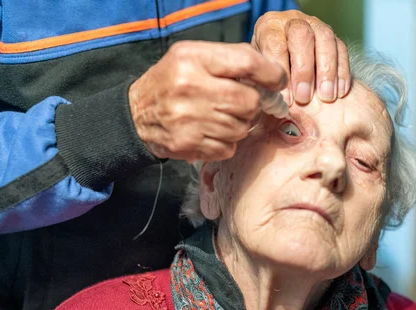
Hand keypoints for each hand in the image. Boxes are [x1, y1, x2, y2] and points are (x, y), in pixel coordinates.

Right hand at [129, 41, 286, 161]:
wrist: (137, 115)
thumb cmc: (174, 81)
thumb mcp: (195, 56)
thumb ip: (232, 59)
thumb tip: (272, 76)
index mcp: (193, 59)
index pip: (247, 64)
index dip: (271, 75)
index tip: (278, 82)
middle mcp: (189, 88)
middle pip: (249, 101)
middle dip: (255, 104)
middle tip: (247, 103)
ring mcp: (188, 120)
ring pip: (242, 127)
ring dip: (241, 124)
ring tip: (223, 116)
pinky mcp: (188, 145)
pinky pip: (229, 147)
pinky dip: (227, 142)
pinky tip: (212, 132)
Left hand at [251, 10, 350, 103]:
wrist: (283, 65)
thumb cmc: (267, 73)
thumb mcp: (260, 74)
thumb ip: (264, 83)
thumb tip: (272, 99)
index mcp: (268, 27)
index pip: (275, 44)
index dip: (281, 71)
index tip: (286, 99)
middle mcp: (292, 21)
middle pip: (302, 36)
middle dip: (304, 69)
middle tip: (304, 98)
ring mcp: (315, 25)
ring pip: (325, 39)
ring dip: (327, 70)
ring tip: (326, 97)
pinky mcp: (333, 36)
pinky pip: (342, 49)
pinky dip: (342, 71)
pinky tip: (339, 92)